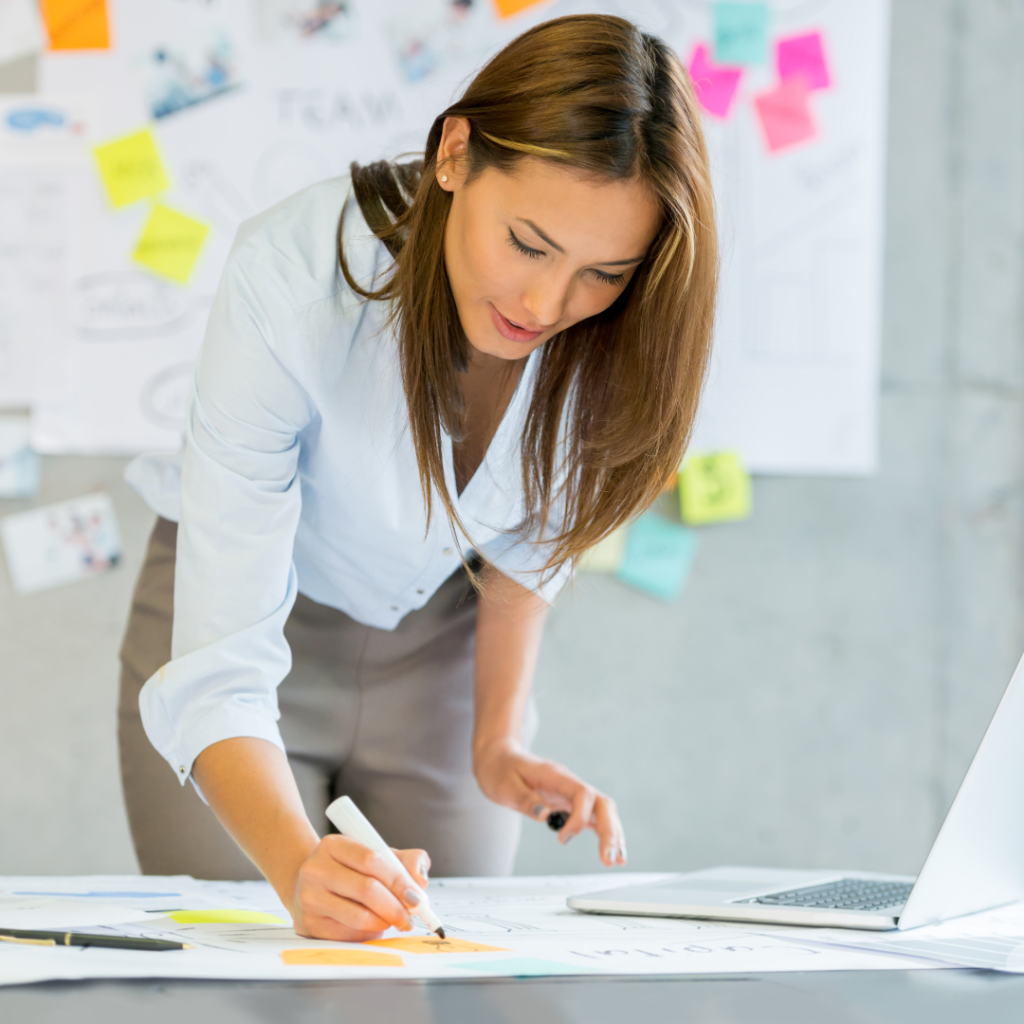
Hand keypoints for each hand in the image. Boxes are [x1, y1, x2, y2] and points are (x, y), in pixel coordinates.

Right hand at [289, 836, 430, 940]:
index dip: (398, 880)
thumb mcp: (379, 856)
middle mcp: (316, 869)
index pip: (371, 860)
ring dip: (384, 923)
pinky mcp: (308, 923)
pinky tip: (373, 927)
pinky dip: (368, 934)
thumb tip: (420, 881)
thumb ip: (408, 860)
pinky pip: (347, 935)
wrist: (312, 886)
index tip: (415, 896)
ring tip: (394, 921)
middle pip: (366, 889)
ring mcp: (309, 897)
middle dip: (395, 907)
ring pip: (358, 916)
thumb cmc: (352, 870)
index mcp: (333, 844)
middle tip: (410, 916)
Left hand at [474, 739, 625, 865]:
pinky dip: (604, 833)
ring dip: (612, 834)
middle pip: (601, 803)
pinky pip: (593, 816)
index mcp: (555, 776)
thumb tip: (545, 816)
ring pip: (603, 810)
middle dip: (609, 830)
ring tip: (617, 860)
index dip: (579, 817)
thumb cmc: (501, 770)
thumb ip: (526, 799)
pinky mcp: (569, 802)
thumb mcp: (504, 786)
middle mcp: (568, 783)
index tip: (562, 838)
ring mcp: (571, 792)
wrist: (499, 758)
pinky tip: (610, 851)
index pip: (581, 793)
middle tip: (609, 859)